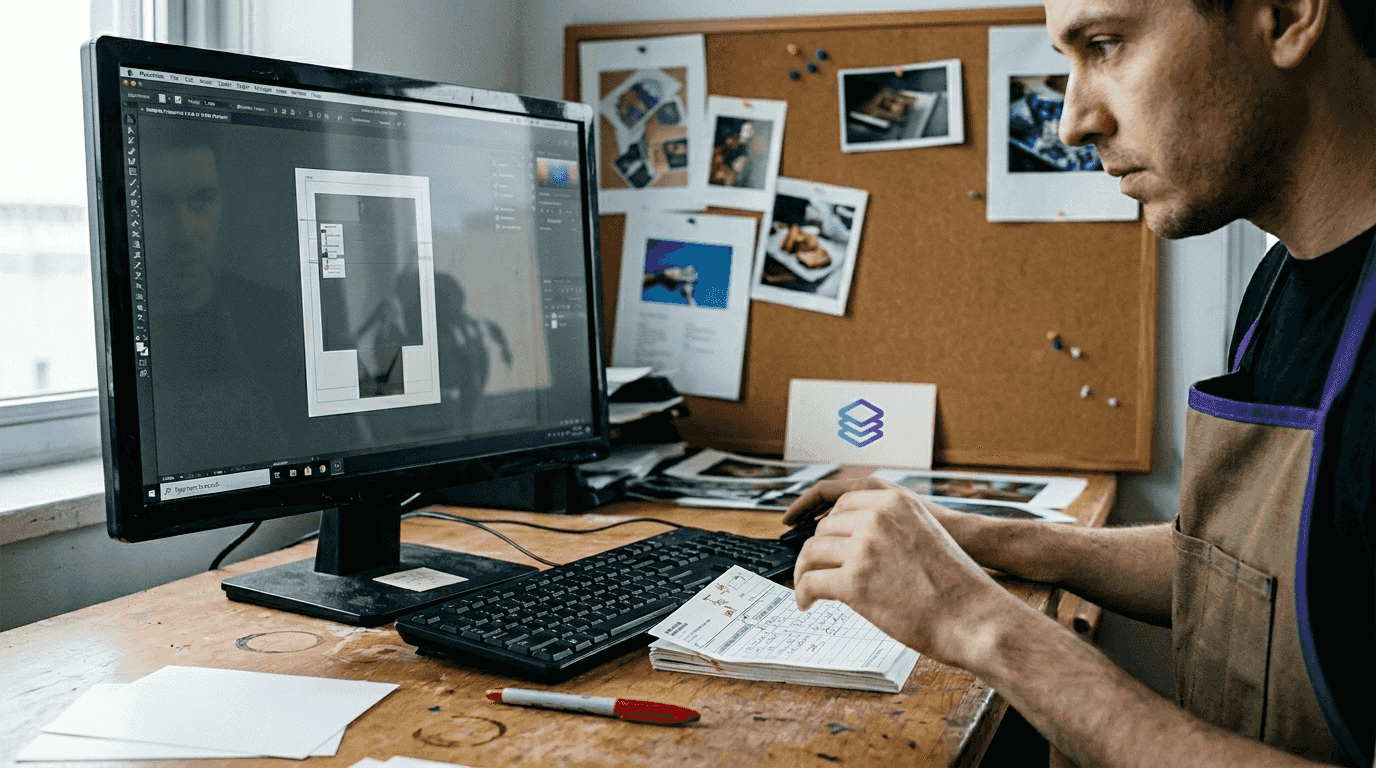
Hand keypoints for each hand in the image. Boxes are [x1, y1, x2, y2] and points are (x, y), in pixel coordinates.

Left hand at [791, 485, 1029, 668]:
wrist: (971, 616)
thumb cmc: (953, 584)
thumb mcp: (924, 533)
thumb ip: (892, 527)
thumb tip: (858, 541)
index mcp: (894, 503)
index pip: (842, 503)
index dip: (828, 525)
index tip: (819, 538)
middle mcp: (876, 519)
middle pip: (824, 529)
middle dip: (817, 551)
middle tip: (814, 569)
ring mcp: (864, 549)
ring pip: (811, 553)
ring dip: (804, 572)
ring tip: (807, 587)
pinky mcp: (854, 582)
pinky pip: (811, 582)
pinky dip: (803, 593)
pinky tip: (806, 602)